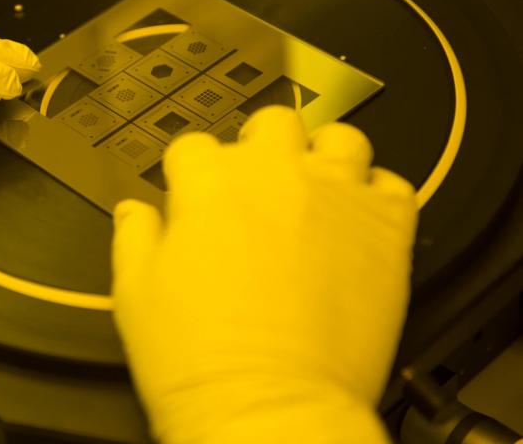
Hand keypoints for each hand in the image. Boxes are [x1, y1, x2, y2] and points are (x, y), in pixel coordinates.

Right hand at [112, 106, 417, 443]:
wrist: (266, 406)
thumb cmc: (198, 357)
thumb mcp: (136, 292)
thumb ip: (134, 236)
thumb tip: (134, 212)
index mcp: (209, 181)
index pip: (194, 146)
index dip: (189, 173)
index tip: (192, 196)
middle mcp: (274, 174)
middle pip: (272, 123)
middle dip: (261, 146)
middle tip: (259, 186)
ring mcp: (334, 195)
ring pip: (340, 138)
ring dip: (325, 157)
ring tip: (317, 191)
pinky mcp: (385, 227)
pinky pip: (393, 184)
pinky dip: (377, 195)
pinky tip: (359, 222)